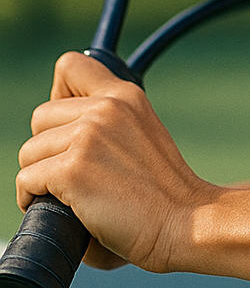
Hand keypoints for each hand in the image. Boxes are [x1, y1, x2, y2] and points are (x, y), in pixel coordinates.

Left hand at [15, 52, 219, 272]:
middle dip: (48, 147)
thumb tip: (57, 134)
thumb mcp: (142, 135)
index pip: (71, 66)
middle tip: (75, 171)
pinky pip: (26, 180)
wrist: (186, 221)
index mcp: (126, 96)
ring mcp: (88, 137)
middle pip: (40, 116)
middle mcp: (106, 109)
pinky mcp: (72, 169)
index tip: (70, 125)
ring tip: (70, 193)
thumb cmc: (162, 192)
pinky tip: (63, 207)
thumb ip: (107, 124)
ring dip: (40, 176)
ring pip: (29, 152)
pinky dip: (33, 198)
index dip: (60, 95)